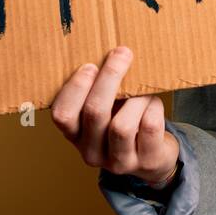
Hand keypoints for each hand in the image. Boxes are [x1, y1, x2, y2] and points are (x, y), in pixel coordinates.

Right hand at [51, 46, 179, 185]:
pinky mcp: (146, 160)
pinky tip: (152, 103)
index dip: (75, 89)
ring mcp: (119, 161)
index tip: (90, 65)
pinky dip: (153, 107)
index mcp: (75, 135)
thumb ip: (98, 89)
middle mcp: (92, 152)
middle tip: (121, 54)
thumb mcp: (105, 109)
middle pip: (94, 113)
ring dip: (135, 98)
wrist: (153, 157)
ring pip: (122, 126)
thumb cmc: (124, 121)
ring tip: (142, 89)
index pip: (62, 115)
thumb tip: (109, 53)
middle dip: (109, 79)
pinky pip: (149, 127)